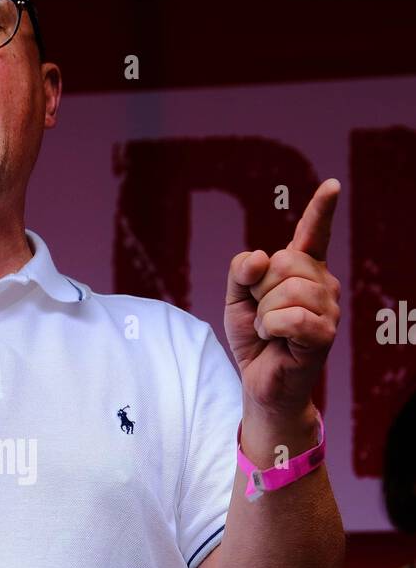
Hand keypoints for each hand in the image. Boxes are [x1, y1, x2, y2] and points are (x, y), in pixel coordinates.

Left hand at [224, 179, 341, 417]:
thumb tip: (259, 257)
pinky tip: (274, 340)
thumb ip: (241, 271)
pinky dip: (270, 328)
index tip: (332, 186)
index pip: (313, 234)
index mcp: (303, 270)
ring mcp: (328, 308)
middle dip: (259, 289)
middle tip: (262, 314)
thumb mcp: (235, 299)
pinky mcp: (325, 333)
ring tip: (268, 330)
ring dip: (263, 313)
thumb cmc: (254, 339)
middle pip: (284, 262)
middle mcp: (322, 283)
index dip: (321, 210)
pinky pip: (289, 317)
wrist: (259, 381)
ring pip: (286, 290)